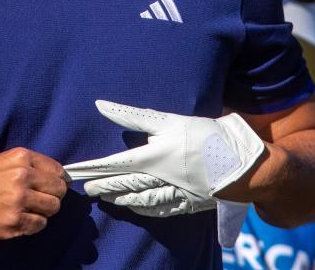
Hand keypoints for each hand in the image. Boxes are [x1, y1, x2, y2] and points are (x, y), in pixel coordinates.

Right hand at [0, 147, 66, 239]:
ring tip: (31, 210)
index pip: (58, 171)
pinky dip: (35, 224)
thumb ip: (31, 165)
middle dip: (54, 196)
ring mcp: (18, 200)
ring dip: (45, 211)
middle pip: (59, 190)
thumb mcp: (6, 159)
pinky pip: (39, 224)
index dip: (57, 181)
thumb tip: (58, 175)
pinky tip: (22, 219)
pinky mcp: (13, 221)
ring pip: (52, 207)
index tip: (52, 187)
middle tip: (43, 200)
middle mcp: (22, 177)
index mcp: (22, 158)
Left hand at [64, 100, 264, 205]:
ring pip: (140, 199)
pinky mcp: (188, 202)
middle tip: (84, 187)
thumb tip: (101, 105)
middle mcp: (160, 178)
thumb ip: (133, 115)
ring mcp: (174, 193)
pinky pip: (160, 209)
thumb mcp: (168, 120)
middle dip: (103, 185)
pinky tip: (134, 207)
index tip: (74, 170)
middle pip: (124, 184)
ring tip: (104, 197)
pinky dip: (144, 209)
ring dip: (120, 198)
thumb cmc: (204, 134)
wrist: (240, 162)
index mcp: (154, 156)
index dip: (92, 167)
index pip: (114, 162)